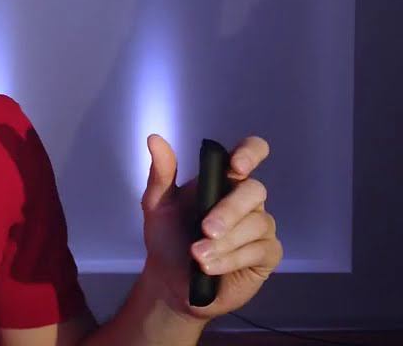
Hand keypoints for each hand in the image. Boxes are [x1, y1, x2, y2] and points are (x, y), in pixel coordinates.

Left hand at [139, 134, 283, 320]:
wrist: (169, 282)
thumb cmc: (167, 238)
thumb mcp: (157, 205)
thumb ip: (160, 174)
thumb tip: (154, 139)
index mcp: (222, 180)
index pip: (250, 153)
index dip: (250, 153)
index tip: (236, 166)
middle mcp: (245, 199)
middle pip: (255, 190)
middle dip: (229, 211)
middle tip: (204, 229)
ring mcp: (260, 227)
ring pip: (257, 224)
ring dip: (224, 242)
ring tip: (197, 256)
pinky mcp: (267, 254)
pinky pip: (260, 250)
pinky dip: (231, 259)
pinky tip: (210, 268)